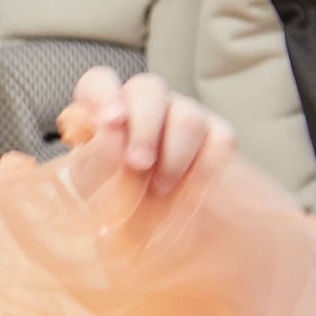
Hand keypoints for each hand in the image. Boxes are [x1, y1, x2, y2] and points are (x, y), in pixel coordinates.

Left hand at [59, 67, 235, 196]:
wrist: (152, 233)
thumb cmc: (113, 204)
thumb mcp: (94, 189)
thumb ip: (97, 158)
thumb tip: (112, 131)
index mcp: (104, 114)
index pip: (98, 82)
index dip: (103, 94)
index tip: (111, 122)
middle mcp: (142, 107)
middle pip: (148, 88)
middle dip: (145, 128)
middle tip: (139, 165)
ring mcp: (180, 116)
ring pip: (187, 115)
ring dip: (174, 156)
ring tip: (160, 188)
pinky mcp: (214, 135)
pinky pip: (220, 138)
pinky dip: (206, 167)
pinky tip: (190, 187)